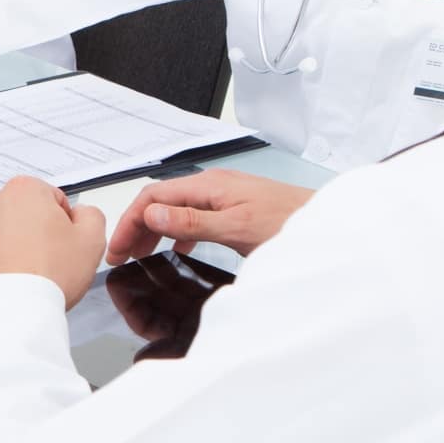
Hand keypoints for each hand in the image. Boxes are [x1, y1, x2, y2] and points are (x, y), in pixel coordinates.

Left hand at [0, 176, 108, 308]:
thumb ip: (91, 216)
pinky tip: (1, 281)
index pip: (50, 198)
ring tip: (21, 274)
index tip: (62, 242)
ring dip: (6, 247)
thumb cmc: (48, 276)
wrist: (9, 313)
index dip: (62, 222)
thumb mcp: (92, 241)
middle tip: (43, 261)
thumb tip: (81, 214)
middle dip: (31, 232)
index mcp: (24, 191)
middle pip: (19, 213)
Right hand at [104, 172, 314, 262]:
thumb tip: (152, 215)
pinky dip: (176, 232)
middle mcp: (213, 186)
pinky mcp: (235, 208)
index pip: (152, 198)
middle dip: (136, 227)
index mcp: (208, 186)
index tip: (116, 250)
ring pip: (175, 209)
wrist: (327, 224)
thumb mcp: (236, 228)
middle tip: (121, 256)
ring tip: (141, 254)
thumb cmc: (289, 224)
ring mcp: (224, 196)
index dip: (129, 223)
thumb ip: (192, 222)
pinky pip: (193, 216)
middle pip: (160, 201)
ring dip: (154, 230)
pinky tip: (177, 247)